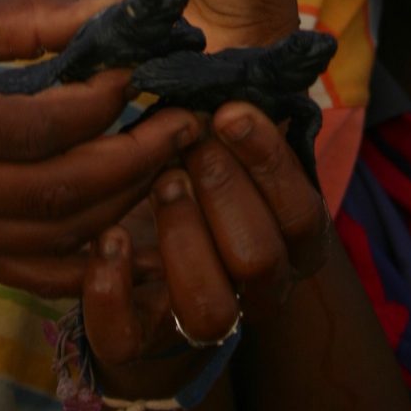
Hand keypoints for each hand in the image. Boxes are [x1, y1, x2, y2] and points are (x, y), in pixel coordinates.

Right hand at [0, 0, 199, 291]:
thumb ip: (28, 18)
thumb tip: (116, 12)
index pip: (40, 125)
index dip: (105, 100)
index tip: (145, 69)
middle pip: (61, 190)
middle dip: (139, 155)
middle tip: (188, 119)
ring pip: (61, 236)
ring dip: (129, 198)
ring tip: (171, 153)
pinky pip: (41, 274)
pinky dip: (97, 253)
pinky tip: (137, 216)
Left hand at [81, 103, 328, 391]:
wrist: (145, 236)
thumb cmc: (195, 163)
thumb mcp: (225, 137)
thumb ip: (239, 115)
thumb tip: (245, 73)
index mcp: (291, 241)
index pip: (302, 214)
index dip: (268, 161)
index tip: (228, 113)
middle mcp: (256, 289)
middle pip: (259, 260)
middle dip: (222, 192)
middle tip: (190, 148)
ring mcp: (198, 320)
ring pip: (210, 309)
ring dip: (183, 237)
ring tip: (160, 183)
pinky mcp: (136, 338)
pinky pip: (126, 337)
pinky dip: (112, 288)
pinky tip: (108, 236)